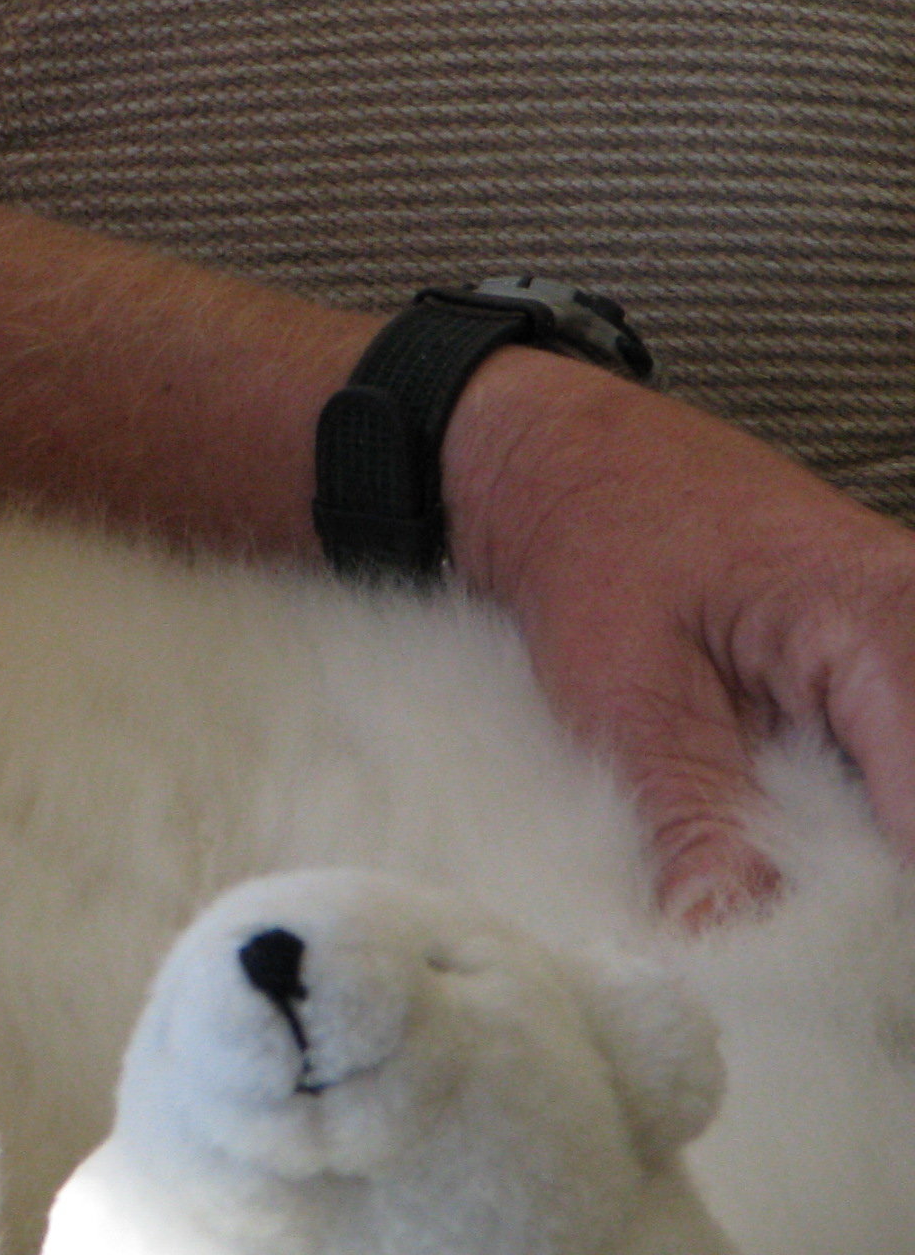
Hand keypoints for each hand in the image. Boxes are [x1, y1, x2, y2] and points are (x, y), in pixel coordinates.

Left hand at [445, 346, 914, 924]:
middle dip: (881, 897)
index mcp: (887, 622)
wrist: (547, 446)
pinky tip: (810, 879)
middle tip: (818, 969)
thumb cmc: (582, 531)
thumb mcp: (619, 687)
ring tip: (814, 937)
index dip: (888, 917)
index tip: (834, 982)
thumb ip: (693, 819)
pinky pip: (899, 764)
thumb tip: (735, 946)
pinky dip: (865, 828)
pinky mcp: (890, 665)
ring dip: (873, 868)